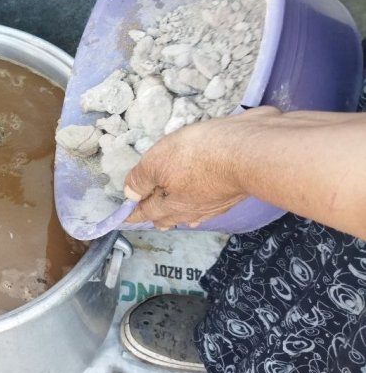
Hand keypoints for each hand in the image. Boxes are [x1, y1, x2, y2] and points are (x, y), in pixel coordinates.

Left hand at [123, 107, 280, 228]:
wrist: (250, 153)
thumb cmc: (198, 155)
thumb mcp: (158, 160)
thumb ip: (141, 178)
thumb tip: (130, 195)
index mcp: (169, 204)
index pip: (145, 211)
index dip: (131, 213)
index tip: (122, 220)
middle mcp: (191, 210)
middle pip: (168, 217)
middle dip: (155, 217)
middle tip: (147, 217)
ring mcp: (214, 204)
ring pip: (190, 214)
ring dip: (178, 216)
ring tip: (170, 218)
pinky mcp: (232, 194)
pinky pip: (209, 208)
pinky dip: (200, 210)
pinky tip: (202, 210)